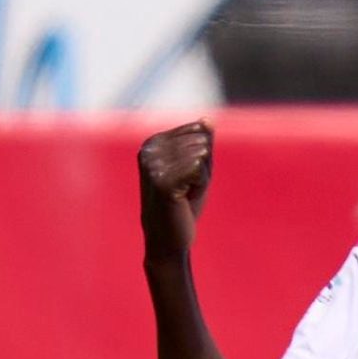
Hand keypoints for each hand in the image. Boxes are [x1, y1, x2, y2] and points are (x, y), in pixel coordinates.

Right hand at [138, 121, 213, 261]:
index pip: (199, 131)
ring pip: (202, 155)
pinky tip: (184, 199)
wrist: (167, 238)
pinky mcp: (162, 180)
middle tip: (185, 189)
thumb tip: (208, 119)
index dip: (202, 157)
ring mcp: (153, 163)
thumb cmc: (183, 203)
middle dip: (203, 168)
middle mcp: (149, 148)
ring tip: (184, 194)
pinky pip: (200, 169)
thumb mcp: (196, 167)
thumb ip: (202, 142)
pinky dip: (201, 186)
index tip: (185, 177)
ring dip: (202, 179)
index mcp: (153, 141)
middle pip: (202, 142)